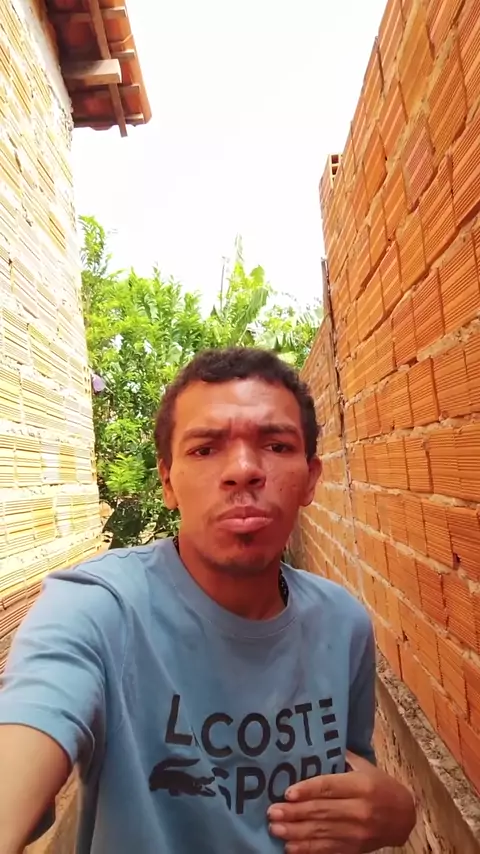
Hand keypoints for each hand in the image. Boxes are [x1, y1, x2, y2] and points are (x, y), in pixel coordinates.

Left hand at [267, 750, 415, 852]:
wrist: (402, 817)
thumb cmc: (380, 786)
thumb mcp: (365, 767)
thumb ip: (341, 759)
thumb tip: (312, 747)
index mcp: (361, 786)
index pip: (330, 787)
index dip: (308, 790)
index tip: (287, 793)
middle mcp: (359, 810)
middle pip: (322, 811)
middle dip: (294, 813)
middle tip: (272, 812)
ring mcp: (357, 833)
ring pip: (322, 833)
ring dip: (296, 832)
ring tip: (276, 829)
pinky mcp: (354, 849)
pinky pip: (327, 850)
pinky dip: (307, 849)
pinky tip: (290, 847)